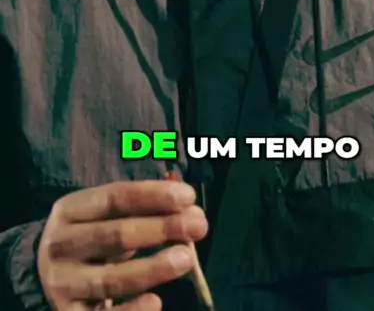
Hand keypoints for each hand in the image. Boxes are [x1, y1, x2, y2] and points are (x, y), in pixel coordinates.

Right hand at [37, 179, 207, 309]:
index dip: (153, 195)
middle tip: (198, 226)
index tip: (188, 196)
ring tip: (186, 259)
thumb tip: (191, 213)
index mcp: (69, 210)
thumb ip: (144, 212)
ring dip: (152, 268)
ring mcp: (61, 284)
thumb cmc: (94, 239)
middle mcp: (59, 245)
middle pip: (114, 235)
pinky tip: (156, 302)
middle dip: (160, 229)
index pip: (114, 198)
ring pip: (110, 279)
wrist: (54, 277)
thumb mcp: (108, 218)